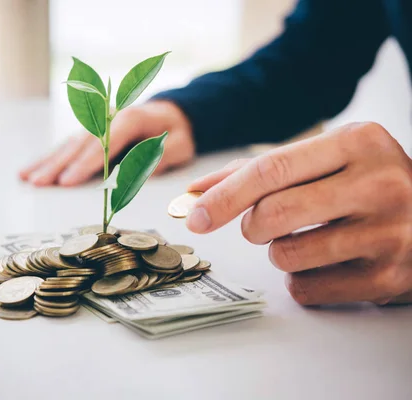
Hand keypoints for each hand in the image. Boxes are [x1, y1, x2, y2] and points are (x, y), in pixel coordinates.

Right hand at [19, 101, 194, 185]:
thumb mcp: (181, 144)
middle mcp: (108, 118)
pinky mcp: (91, 132)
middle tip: (40, 183)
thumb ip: (164, 155)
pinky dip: (50, 157)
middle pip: (80, 144)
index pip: (103, 144)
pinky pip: (68, 145)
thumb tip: (144, 170)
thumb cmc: (176, 131)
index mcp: (131, 119)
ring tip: (27, 178)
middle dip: (59, 166)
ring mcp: (97, 124)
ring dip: (48, 162)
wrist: (171, 113)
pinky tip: (32, 168)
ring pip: (68, 144)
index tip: (67, 182)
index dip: (85, 164)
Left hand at [187, 122, 411, 305]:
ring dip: (279, 252)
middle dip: (252, 225)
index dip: (224, 196)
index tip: (195, 215)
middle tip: (262, 223)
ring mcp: (388, 234)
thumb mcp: (326, 159)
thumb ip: (262, 170)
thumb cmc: (367, 185)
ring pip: (286, 255)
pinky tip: (326, 262)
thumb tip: (198, 191)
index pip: (271, 169)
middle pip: (273, 214)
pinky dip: (300, 279)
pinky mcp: (388, 278)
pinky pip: (307, 289)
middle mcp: (380, 183)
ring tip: (308, 238)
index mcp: (358, 142)